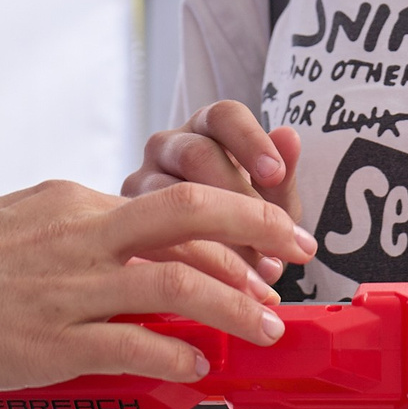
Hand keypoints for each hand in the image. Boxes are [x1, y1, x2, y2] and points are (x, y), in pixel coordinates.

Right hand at [0, 179, 316, 389]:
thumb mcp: (18, 226)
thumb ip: (75, 239)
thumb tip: (124, 262)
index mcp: (72, 200)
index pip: (170, 202)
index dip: (228, 223)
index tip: (262, 243)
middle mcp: (79, 231)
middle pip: (194, 212)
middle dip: (260, 229)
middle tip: (300, 253)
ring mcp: (67, 286)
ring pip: (181, 281)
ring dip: (238, 304)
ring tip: (269, 327)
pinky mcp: (51, 341)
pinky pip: (138, 344)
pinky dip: (180, 355)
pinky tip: (199, 368)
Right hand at [125, 102, 304, 278]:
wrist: (188, 266)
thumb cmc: (235, 225)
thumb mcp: (263, 204)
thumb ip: (279, 177)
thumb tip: (290, 136)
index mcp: (204, 131)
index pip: (224, 116)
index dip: (250, 141)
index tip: (274, 175)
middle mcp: (167, 148)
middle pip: (196, 155)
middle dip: (236, 197)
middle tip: (270, 241)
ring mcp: (138, 183)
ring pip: (167, 198)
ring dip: (216, 241)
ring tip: (255, 277)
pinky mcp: (118, 221)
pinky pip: (149, 240)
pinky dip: (191, 268)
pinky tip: (220, 292)